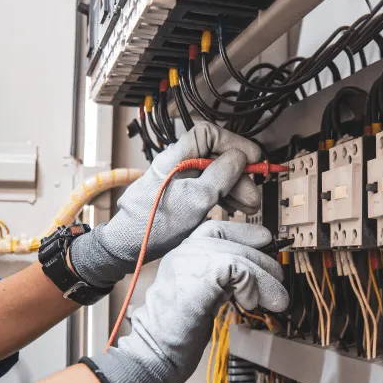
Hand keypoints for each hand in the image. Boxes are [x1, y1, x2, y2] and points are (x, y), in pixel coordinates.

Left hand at [70, 122, 261, 286]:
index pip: (209, 135)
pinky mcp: (183, 196)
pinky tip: (234, 207)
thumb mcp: (194, 200)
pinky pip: (209, 189)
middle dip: (239, 174)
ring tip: (249, 205)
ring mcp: (181, 181)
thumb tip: (240, 158)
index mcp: (176, 157)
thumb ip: (219, 176)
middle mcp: (178, 165)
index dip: (233, 143)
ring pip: (215, 175)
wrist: (128, 247)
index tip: (252, 158)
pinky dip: (224, 196)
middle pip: (216, 157)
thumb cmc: (152, 225)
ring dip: (235, 188)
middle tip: (253, 194)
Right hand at [83, 221, 288, 382]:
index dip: (244, 233)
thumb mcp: (203, 294)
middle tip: (279, 287)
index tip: (266, 241)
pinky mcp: (199, 276)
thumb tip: (255, 272)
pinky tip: (249, 304)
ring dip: (264, 279)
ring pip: (240, 256)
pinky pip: (238, 269)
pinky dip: (252, 286)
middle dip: (263, 262)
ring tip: (276, 301)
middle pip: (232, 241)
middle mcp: (184, 251)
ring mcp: (189, 261)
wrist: (154, 352)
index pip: (216, 229)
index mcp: (183, 254)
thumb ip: (221, 278)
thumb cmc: (178, 331)